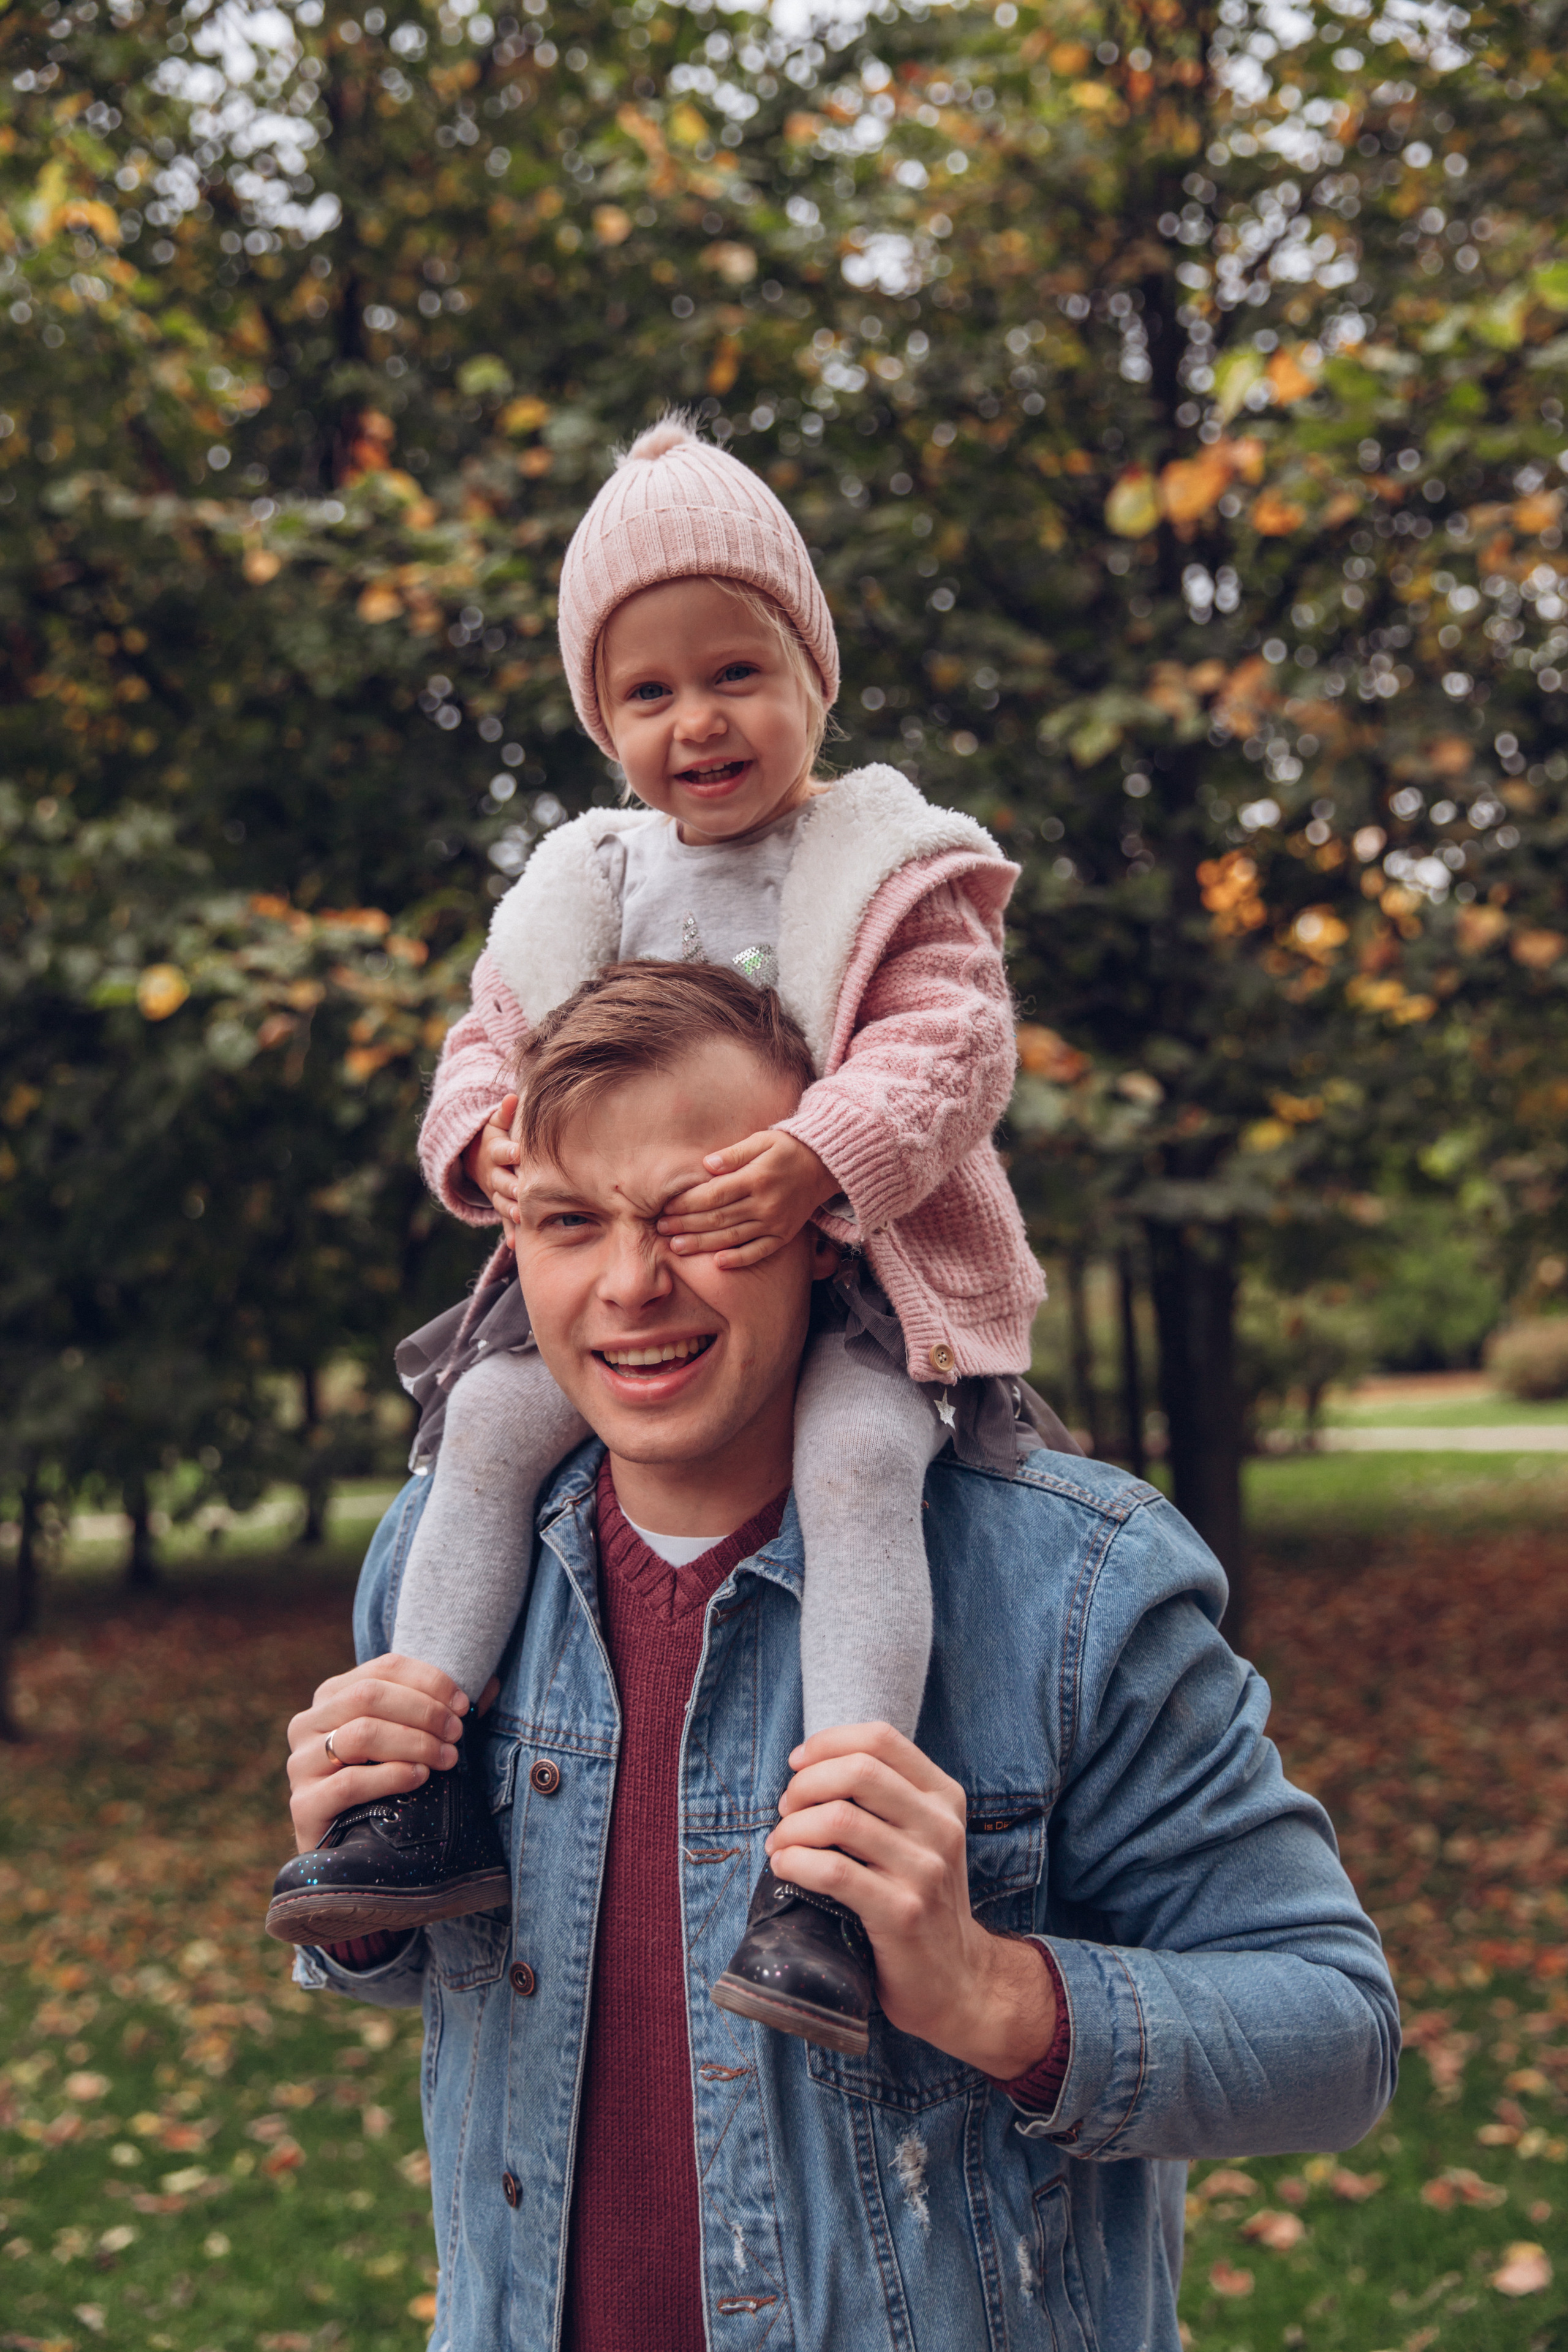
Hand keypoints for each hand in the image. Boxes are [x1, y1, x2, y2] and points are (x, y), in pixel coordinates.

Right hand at [285, 1655, 499, 1853]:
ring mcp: (300, 1764)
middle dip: (424, 1711)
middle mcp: (307, 1723)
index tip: (463, 1704)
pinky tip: (420, 1778)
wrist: (351, 1850)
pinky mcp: (303, 1805)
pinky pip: (350, 1782)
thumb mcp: (407, 1739)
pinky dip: (393, 1775)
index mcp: (332, 1696)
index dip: (429, 1681)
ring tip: (446, 1758)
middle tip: (458, 1733)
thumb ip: (439, 1710)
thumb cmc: (386, 1785)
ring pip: (361, 1733)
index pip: (383, 1668)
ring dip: (415, 1742)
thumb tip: (493, 1685)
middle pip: (370, 1695)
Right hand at [462, 1094, 520, 1228]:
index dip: (510, 1152)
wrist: (477, 1160)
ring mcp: (496, 1192)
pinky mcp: (501, 1206)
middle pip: (501, 1181)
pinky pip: (503, 1222)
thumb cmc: (498, 1137)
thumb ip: (504, 1113)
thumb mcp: (497, 1124)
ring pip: (502, 1203)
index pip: (501, 1152)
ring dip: (510, 1210)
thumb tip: (512, 1097)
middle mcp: (494, 1174)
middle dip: (511, 1186)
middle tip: (523, 1190)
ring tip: (520, 1217)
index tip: (519, 1153)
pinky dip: (508, 1233)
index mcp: (495, 1152)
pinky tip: (513, 1245)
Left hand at [655, 1129, 836, 1268]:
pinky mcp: (784, 1235)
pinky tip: (717, 1263)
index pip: (713, 1195)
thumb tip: (706, 1165)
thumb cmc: (787, 1149)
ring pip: (732, 1237)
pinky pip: (759, 1251)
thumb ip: (733, 1153)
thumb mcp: (762, 1140)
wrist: (825, 1166)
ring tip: (675, 1247)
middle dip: (685, 1225)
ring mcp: (775, 1223)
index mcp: (756, 1178)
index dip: (687, 1203)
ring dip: (702, 1244)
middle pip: (717, 1218)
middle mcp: (765, 1204)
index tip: (666, 1207)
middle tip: (660, 1229)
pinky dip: (738, 1259)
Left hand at [765, 1724, 1057, 2080]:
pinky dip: (795, 1863)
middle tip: (786, 1809)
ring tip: (780, 1845)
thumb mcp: (921, 1838)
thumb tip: (810, 1768)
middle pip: (858, 1770)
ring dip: (792, 1829)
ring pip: (838, 1820)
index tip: (797, 1764)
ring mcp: (925, 1870)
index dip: (828, 1743)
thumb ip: (884, 1799)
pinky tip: (785, 1868)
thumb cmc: (921, 1900)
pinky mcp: (903, 1912)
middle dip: (805, 1784)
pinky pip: (833, 1871)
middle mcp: (940, 1826)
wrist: (958, 1980)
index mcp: (944, 1797)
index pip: (881, 1738)